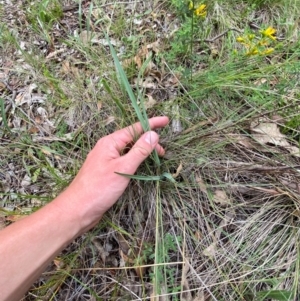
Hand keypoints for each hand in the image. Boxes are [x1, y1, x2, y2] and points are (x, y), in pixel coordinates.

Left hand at [57, 116, 168, 231]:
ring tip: (156, 158)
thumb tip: (153, 134)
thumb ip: (139, 151)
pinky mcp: (107, 171)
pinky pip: (124, 160)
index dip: (151, 123)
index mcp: (110, 142)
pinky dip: (135, 160)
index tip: (166, 120)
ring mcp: (106, 159)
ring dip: (142, 152)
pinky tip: (141, 166)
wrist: (79, 209)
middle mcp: (107, 148)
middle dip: (148, 141)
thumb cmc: (100, 188)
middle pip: (132, 139)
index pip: (134, 128)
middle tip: (163, 152)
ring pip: (128, 150)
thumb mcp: (123, 167)